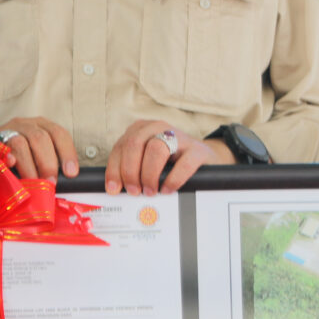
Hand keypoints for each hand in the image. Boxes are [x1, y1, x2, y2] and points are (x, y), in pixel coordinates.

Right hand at [0, 117, 78, 179]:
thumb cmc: (14, 157)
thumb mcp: (34, 155)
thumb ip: (47, 163)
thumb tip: (62, 182)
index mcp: (40, 126)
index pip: (59, 134)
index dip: (67, 153)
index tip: (71, 173)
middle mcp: (25, 124)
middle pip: (41, 138)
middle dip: (48, 163)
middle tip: (50, 182)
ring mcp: (6, 130)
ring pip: (21, 143)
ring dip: (29, 167)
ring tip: (33, 183)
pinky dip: (7, 159)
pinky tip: (11, 168)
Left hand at [105, 120, 231, 194]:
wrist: (203, 158)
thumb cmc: (170, 162)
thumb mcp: (147, 160)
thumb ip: (132, 169)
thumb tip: (117, 189)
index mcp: (141, 129)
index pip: (121, 146)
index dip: (115, 169)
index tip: (114, 188)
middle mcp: (158, 128)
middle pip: (134, 144)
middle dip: (130, 171)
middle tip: (134, 191)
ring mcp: (179, 136)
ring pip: (155, 149)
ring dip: (149, 174)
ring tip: (150, 191)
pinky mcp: (197, 150)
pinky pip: (183, 164)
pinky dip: (172, 180)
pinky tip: (167, 189)